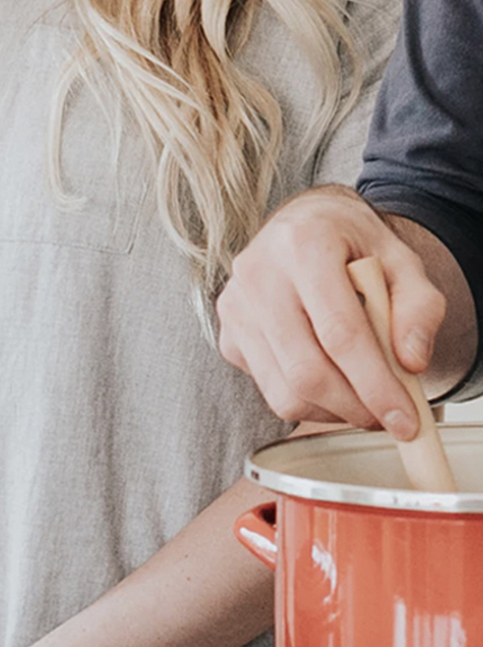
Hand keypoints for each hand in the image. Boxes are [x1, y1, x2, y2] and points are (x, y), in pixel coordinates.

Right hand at [217, 185, 444, 437]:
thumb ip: (419, 308)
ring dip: (332, 411)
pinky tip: (332, 382)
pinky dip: (308, 400)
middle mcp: (258, 276)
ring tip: (363, 402)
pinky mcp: (227, 337)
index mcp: (305, 245)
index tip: (405, 420)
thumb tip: (410, 364)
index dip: (375, 385)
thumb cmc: (354, 246)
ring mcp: (235, 310)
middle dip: (354, 407)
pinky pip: (270, 389)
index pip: (341, 333)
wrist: (302, 226)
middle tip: (387, 420)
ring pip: (283, 392)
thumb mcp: (403, 262)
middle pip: (307, 371)